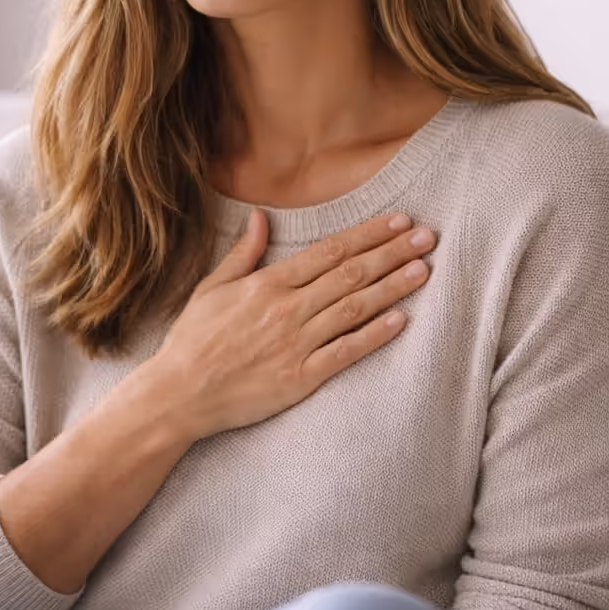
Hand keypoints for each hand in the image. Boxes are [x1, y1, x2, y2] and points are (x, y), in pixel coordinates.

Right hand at [141, 208, 435, 442]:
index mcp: (267, 283)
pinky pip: (345, 352)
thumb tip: (261, 217)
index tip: (399, 221)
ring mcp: (297, 343)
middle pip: (350, 274)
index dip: (368, 234)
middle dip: (392, 253)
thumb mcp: (212, 287)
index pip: (329, 251)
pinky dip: (374, 335)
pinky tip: (400, 321)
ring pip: (354, 308)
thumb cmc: (193, 339)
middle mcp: (287, 308)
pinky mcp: (301, 377)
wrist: (180, 393)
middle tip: (427, 238)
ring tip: (423, 270)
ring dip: (392, 287)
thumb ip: (243, 253)